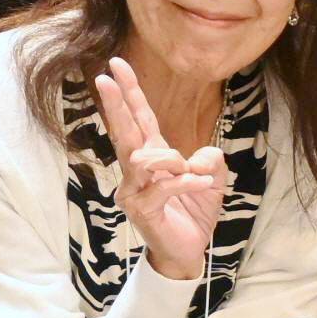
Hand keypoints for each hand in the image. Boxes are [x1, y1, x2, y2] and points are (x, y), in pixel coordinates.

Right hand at [95, 58, 225, 280]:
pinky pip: (163, 188)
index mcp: (153, 156)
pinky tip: (202, 184)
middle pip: (125, 131)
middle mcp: (138, 171)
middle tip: (104, 79)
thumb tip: (205, 154)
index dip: (129, 92)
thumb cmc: (192, 212)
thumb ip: (210, 160)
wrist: (188, 252)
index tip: (116, 65)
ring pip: (142, 159)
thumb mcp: (212, 180)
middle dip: (116, 105)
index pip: (139, 118)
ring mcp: (134, 191)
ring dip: (171, 159)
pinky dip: (186, 183)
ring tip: (190, 170)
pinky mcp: (141, 211)